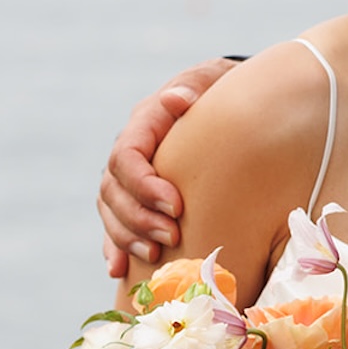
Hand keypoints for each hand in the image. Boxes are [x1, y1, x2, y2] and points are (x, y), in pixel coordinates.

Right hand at [97, 58, 237, 276]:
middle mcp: (132, 150)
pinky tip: (119, 269)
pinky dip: (116, 247)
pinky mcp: (138, 198)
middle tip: (173, 238)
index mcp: (146, 121)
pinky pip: (116, 225)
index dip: (144, 185)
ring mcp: (131, 176)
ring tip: (156, 256)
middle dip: (139, 218)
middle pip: (113, 189)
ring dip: (128, 237)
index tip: (176, 206)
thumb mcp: (217, 79)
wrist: (236, 105)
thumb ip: (197, 85)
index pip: (127, 156)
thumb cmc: (229, 92)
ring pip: (111, 211)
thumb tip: (175, 99)